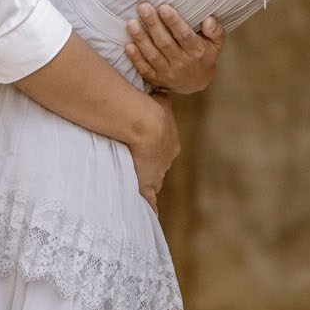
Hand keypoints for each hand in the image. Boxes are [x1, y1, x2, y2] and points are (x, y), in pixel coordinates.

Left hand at [126, 3, 223, 96]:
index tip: (163, 7)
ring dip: (141, 39)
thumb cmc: (204, 54)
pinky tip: (128, 45)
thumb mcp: (216, 43)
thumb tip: (208, 20)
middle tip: (143, 7)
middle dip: (153, 24)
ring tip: (131, 23)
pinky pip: (144, 69)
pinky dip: (135, 58)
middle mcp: (182, 63)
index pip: (184, 35)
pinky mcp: (156, 79)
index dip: (173, 22)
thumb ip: (216, 30)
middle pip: (165, 43)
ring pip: (152, 55)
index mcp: (197, 51)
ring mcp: (168, 73)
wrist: (196, 82)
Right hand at [127, 94, 181, 208]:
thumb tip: (161, 91)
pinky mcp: (146, 184)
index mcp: (170, 143)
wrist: (145, 124)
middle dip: (151, 169)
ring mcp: (156, 174)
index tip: (148, 154)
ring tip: (139, 193)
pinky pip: (149, 201)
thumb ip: (160, 99)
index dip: (155, 153)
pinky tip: (150, 217)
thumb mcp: (159, 100)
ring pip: (154, 183)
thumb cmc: (149, 109)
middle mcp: (166, 161)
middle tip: (141, 170)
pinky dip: (150, 209)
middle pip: (159, 169)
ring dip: (147, 186)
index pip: (162, 152)